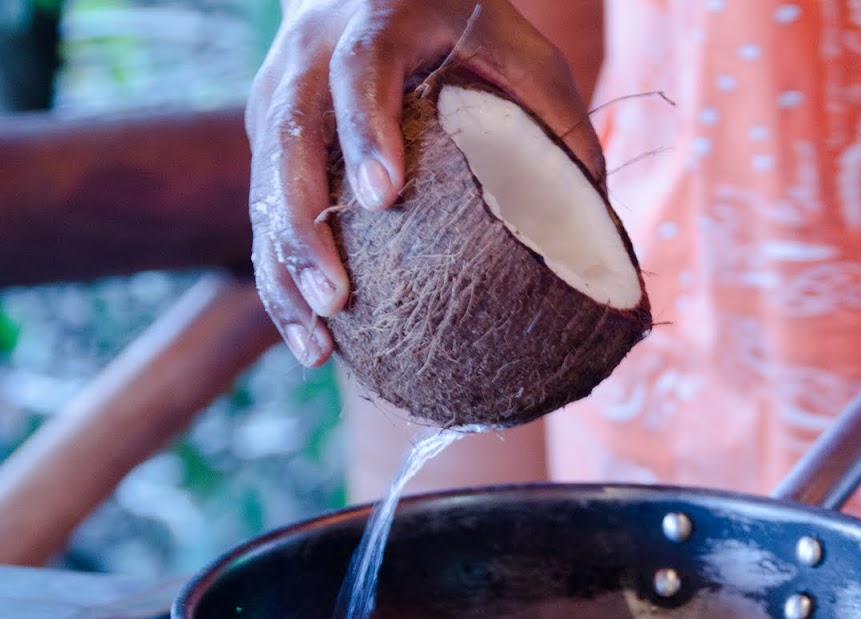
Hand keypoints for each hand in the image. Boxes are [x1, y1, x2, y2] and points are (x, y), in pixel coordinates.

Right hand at [246, 0, 603, 366]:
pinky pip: (262, 216)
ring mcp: (278, 100)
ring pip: (263, 188)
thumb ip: (557, 131)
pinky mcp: (267, 142)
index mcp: (377, 25)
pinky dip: (283, 282)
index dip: (365, 130)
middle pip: (288, 140)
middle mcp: (311, 58)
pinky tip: (313, 340)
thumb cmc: (473, 36)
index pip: (359, 71)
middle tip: (337, 298)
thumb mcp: (526, 63)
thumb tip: (598, 238)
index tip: (381, 195)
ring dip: (286, 271)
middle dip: (305, 225)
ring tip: (318, 343)